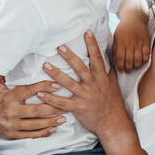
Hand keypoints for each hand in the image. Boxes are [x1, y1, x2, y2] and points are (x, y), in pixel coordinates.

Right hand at [0, 75, 65, 138]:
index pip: (29, 91)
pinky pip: (30, 135)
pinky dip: (42, 133)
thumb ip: (8, 74)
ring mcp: (12, 124)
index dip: (44, 87)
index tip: (58, 85)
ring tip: (64, 118)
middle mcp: (11, 111)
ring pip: (35, 124)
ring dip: (51, 122)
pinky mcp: (12, 135)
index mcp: (9, 97)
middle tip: (67, 106)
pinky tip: (53, 129)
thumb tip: (14, 56)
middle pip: (36, 110)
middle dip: (53, 108)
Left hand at [40, 31, 147, 154]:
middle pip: (80, 68)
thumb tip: (106, 52)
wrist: (113, 122)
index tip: (87, 32)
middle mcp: (94, 85)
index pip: (97, 58)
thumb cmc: (112, 100)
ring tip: (45, 65)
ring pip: (69, 84)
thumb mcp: (113, 82)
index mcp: (102, 77)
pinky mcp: (78, 108)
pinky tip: (41, 93)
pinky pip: (62, 103)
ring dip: (56, 74)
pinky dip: (51, 98)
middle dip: (70, 57)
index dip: (92, 44)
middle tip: (60, 46)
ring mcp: (85, 96)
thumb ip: (108, 68)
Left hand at [113, 17, 149, 72]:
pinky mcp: (146, 41)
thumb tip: (116, 60)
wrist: (134, 18)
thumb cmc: (123, 28)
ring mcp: (139, 42)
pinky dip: (145, 60)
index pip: (120, 58)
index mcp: (121, 42)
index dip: (121, 66)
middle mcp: (130, 43)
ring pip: (138, 59)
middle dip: (128, 68)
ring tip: (135, 67)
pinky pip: (147, 54)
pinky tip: (142, 61)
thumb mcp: (115, 37)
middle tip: (128, 71)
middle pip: (129, 60)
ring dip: (136, 65)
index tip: (121, 70)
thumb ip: (115, 49)